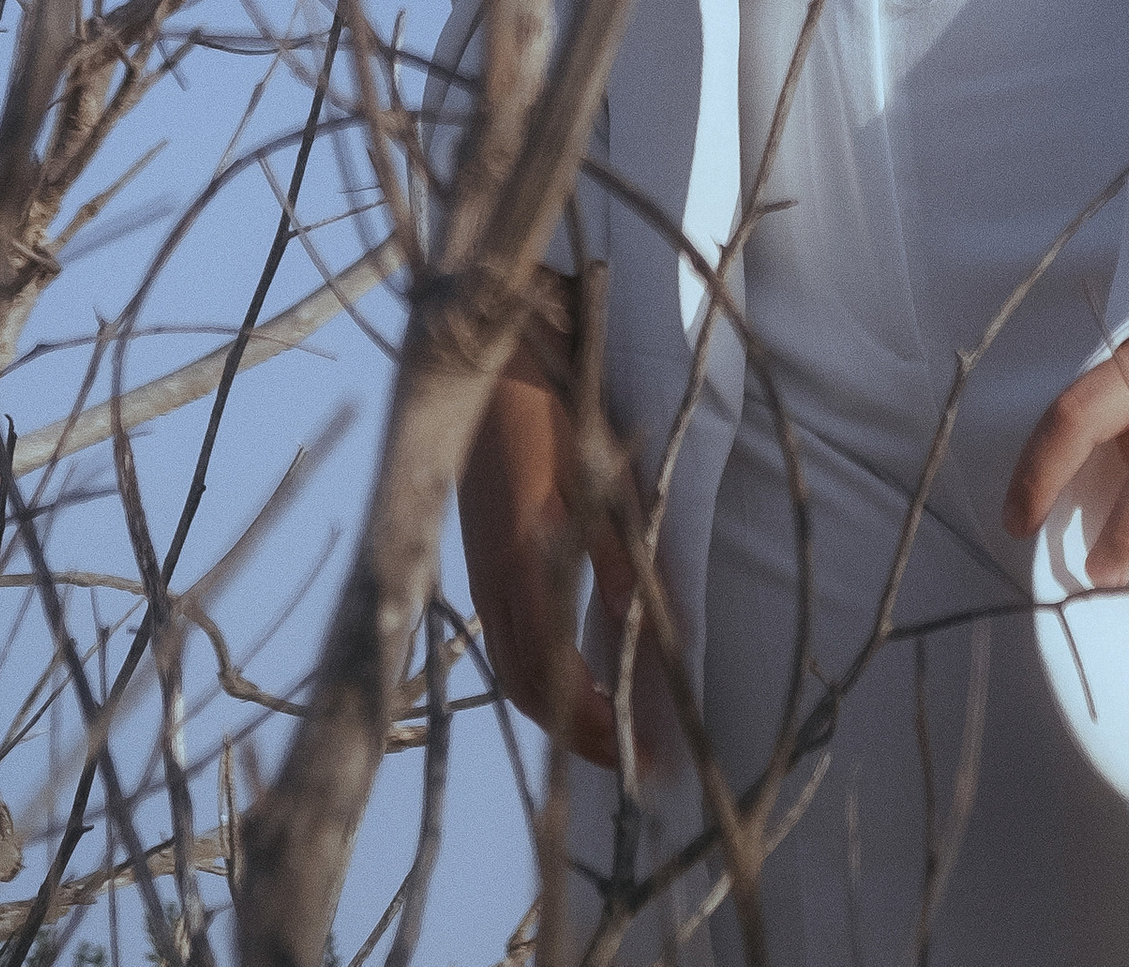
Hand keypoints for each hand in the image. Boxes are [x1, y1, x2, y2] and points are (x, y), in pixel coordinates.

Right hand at [456, 348, 640, 768]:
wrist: (488, 364)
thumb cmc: (551, 409)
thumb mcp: (595, 477)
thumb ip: (617, 553)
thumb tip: (646, 629)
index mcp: (523, 564)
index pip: (555, 675)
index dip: (595, 724)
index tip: (640, 755)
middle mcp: (493, 583)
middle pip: (530, 688)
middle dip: (579, 736)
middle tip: (633, 763)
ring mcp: (482, 576)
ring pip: (513, 671)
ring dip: (559, 712)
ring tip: (608, 737)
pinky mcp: (482, 563)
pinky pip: (506, 642)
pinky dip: (540, 678)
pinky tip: (571, 681)